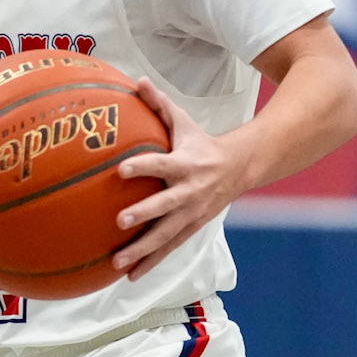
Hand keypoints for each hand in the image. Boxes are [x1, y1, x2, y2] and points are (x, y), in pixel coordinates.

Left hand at [111, 78, 245, 281]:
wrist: (239, 169)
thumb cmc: (201, 143)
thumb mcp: (183, 122)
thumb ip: (158, 104)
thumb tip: (136, 80)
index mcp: (184, 165)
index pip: (161, 165)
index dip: (142, 167)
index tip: (121, 169)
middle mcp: (188, 192)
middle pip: (164, 206)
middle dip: (143, 214)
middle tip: (120, 221)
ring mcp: (191, 214)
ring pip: (165, 236)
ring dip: (142, 251)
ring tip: (117, 262)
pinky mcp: (190, 228)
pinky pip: (168, 249)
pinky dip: (150, 263)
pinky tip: (129, 276)